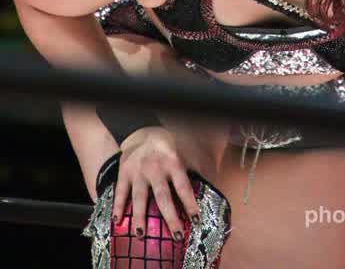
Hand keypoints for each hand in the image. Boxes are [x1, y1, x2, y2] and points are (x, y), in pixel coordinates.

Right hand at [111, 124, 220, 241]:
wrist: (142, 132)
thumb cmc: (165, 148)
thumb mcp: (180, 155)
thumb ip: (188, 173)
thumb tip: (205, 190)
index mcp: (173, 163)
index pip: (183, 186)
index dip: (190, 203)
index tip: (196, 220)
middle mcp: (155, 168)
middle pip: (163, 196)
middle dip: (170, 217)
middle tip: (176, 235)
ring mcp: (138, 171)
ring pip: (139, 197)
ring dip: (140, 217)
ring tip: (141, 234)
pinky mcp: (124, 172)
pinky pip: (121, 191)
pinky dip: (118, 206)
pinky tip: (117, 221)